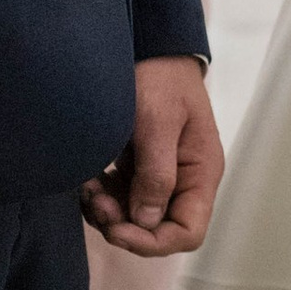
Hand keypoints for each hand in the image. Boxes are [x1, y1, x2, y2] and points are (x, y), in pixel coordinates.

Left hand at [82, 57, 224, 258]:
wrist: (150, 48)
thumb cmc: (161, 79)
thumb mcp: (157, 122)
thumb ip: (156, 174)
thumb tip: (148, 221)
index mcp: (201, 172)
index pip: (188, 232)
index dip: (153, 241)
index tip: (117, 227)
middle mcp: (186, 181)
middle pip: (159, 230)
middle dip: (123, 224)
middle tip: (95, 199)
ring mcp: (163, 176)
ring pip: (137, 218)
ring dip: (109, 211)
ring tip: (88, 186)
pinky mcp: (141, 169)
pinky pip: (123, 200)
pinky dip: (104, 197)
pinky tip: (89, 179)